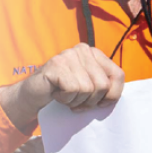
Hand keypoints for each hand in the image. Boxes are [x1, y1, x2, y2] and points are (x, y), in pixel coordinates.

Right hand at [0, 44, 124, 129]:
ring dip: (75, 100)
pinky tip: (56, 93)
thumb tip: (118, 96)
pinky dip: (65, 99)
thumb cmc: (63, 93)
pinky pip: (73, 90)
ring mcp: (69, 55)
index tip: (96, 102)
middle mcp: (83, 50)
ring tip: (64, 95)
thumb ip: (105, 87)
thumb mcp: (89, 88)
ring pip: (88, 89)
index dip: (111, 96)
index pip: (118, 76)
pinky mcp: (57, 65)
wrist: (33, 96)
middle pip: (103, 85)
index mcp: (94, 53)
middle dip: (90, 101)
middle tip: (75, 100)